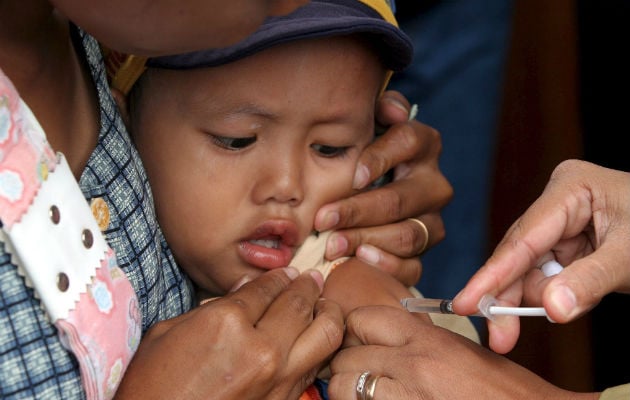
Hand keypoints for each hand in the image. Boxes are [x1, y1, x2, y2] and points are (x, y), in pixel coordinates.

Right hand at [114, 268, 343, 399]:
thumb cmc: (150, 386)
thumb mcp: (167, 334)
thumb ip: (211, 307)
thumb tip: (245, 288)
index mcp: (225, 323)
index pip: (265, 288)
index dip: (279, 277)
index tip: (287, 272)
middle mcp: (260, 349)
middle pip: (299, 304)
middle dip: (308, 286)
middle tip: (312, 279)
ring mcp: (277, 379)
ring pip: (325, 334)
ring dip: (328, 313)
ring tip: (325, 304)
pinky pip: (315, 366)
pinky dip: (321, 347)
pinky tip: (315, 338)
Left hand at [314, 90, 451, 286]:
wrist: (371, 193)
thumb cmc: (363, 155)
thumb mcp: (369, 125)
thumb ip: (380, 110)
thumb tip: (391, 110)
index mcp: (424, 145)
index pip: (407, 143)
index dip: (380, 158)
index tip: (353, 175)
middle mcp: (434, 185)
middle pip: (399, 200)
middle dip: (357, 211)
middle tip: (322, 219)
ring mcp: (431, 222)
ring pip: (405, 235)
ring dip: (365, 239)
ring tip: (332, 244)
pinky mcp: (423, 253)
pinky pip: (412, 266)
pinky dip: (386, 265)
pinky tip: (360, 258)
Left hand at [327, 306, 591, 399]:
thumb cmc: (505, 394)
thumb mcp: (462, 354)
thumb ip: (421, 344)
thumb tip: (382, 343)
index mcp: (428, 340)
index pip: (362, 318)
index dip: (353, 332)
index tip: (356, 346)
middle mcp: (414, 365)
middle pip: (344, 356)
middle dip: (344, 369)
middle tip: (356, 381)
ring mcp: (408, 397)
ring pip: (342, 388)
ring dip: (347, 394)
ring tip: (363, 398)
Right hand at [454, 160, 629, 353]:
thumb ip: (590, 281)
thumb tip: (550, 309)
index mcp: (570, 188)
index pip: (524, 238)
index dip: (493, 275)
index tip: (468, 303)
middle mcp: (559, 201)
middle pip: (521, 255)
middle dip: (510, 297)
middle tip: (500, 337)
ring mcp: (563, 221)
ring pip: (531, 268)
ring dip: (533, 299)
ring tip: (536, 320)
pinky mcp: (572, 240)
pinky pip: (549, 272)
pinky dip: (553, 293)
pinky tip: (563, 302)